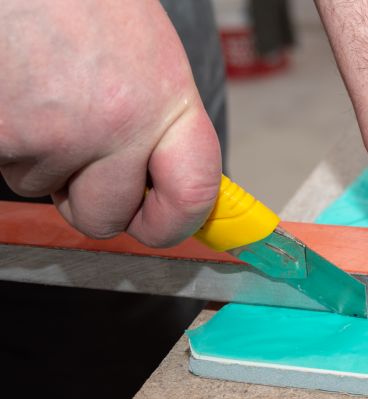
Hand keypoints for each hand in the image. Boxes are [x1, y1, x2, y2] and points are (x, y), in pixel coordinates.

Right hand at [0, 0, 219, 246]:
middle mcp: (121, 122)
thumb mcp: (147, 53)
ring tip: (39, 93)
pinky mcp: (5, 135)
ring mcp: (59, 133)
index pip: (195, 195)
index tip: (162, 223)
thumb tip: (168, 178)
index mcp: (168, 100)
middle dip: (86, 198)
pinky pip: (4, 166)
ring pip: (44, 189)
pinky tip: (13, 92)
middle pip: (107, 217)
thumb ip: (161, 120)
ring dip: (39, 157)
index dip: (174, 223)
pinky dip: (5, 141)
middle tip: (76, 155)